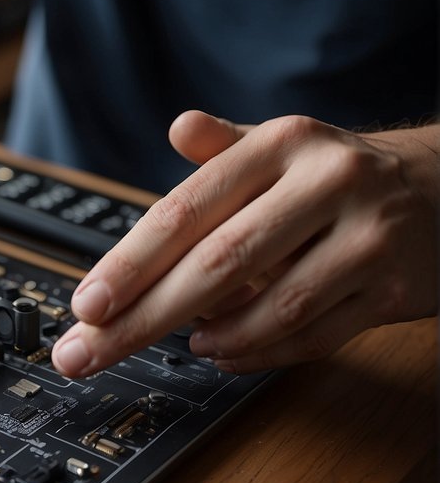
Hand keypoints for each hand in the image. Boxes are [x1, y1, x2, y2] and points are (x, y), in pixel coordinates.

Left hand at [52, 111, 438, 375]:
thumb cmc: (337, 176)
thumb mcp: (280, 148)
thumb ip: (221, 150)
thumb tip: (180, 128)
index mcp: (282, 145)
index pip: (186, 211)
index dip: (129, 264)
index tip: (85, 306)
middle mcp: (327, 183)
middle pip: (216, 265)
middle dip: (142, 318)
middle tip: (89, 353)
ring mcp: (368, 238)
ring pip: (269, 307)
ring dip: (212, 336)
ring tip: (182, 342)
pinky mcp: (396, 289)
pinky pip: (313, 336)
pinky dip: (259, 352)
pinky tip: (224, 352)